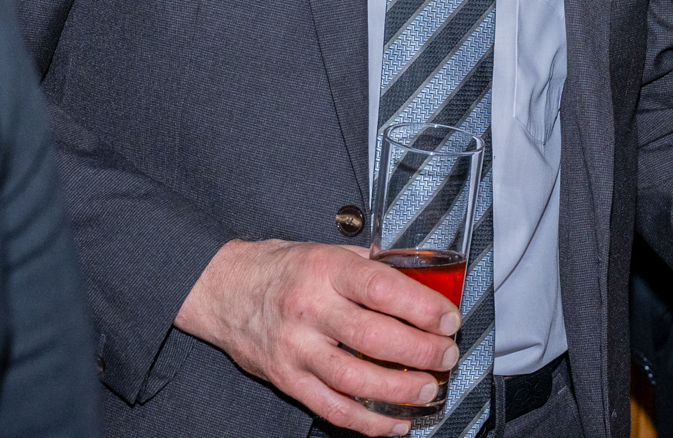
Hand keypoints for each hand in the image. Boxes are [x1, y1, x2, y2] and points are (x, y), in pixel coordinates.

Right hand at [174, 240, 460, 436]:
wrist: (224, 290)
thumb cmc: (283, 268)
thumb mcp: (328, 251)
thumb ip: (372, 266)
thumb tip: (424, 280)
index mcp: (326, 270)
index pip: (381, 289)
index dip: (421, 306)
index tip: (449, 318)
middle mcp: (310, 310)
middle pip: (372, 336)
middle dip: (420, 350)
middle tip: (447, 355)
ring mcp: (296, 348)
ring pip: (353, 378)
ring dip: (399, 390)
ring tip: (430, 389)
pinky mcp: (287, 380)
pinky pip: (331, 408)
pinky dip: (368, 421)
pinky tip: (395, 423)